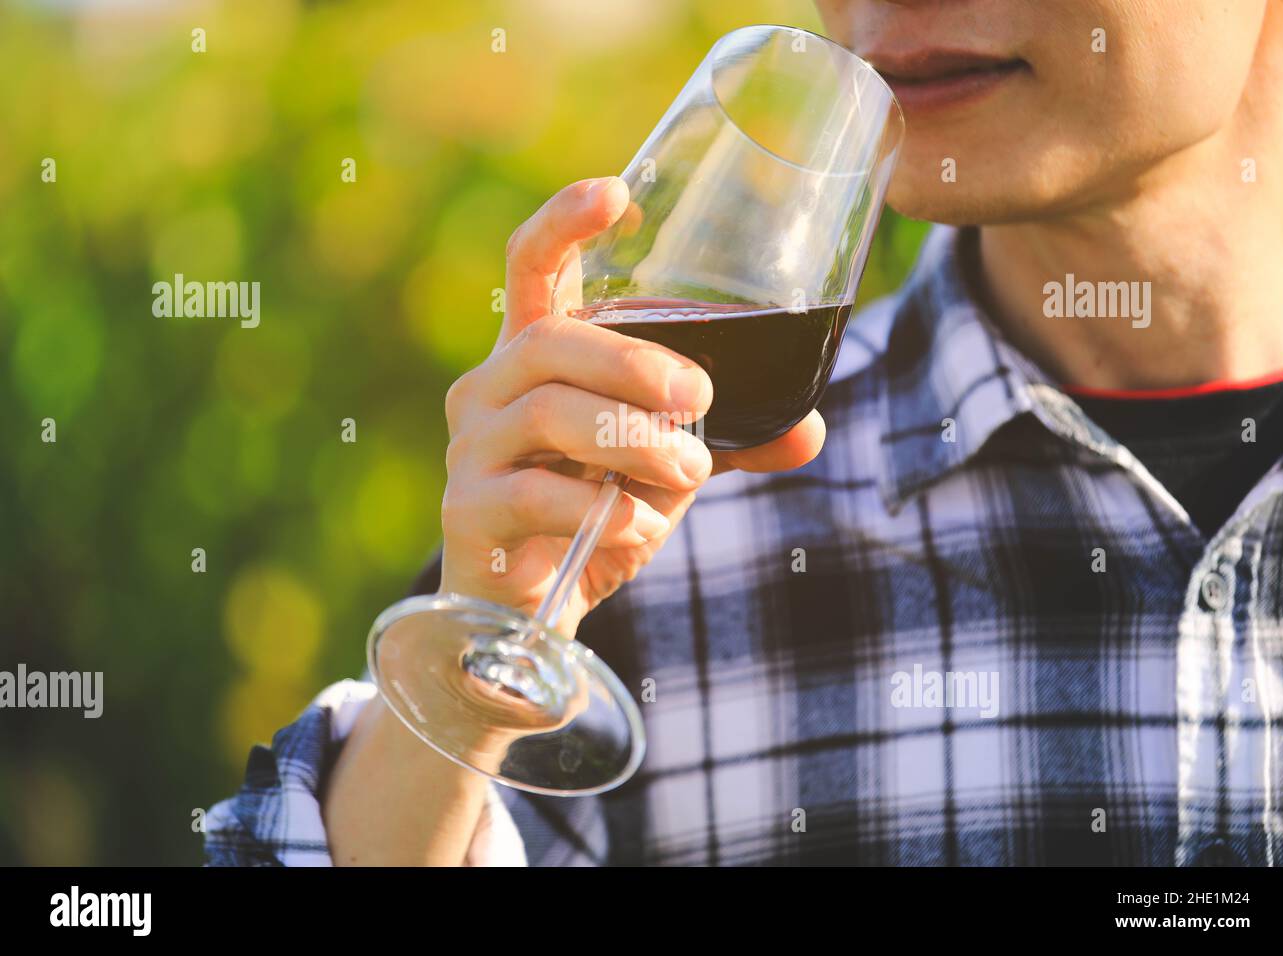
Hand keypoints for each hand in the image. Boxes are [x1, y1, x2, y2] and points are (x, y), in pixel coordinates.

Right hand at [438, 177, 825, 634]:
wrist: (534, 607)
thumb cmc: (594, 511)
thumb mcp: (665, 467)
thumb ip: (727, 443)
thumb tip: (810, 431)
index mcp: (534, 357)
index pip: (533, 267)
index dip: (565, 222)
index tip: (617, 191)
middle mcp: (489, 388)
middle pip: (553, 340)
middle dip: (636, 363)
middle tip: (700, 399)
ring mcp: (471, 448)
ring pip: (549, 411)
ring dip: (635, 439)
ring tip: (690, 470)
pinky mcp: (469, 511)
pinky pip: (539, 493)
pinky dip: (606, 508)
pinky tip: (640, 523)